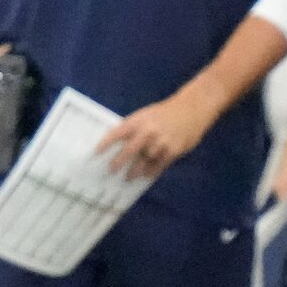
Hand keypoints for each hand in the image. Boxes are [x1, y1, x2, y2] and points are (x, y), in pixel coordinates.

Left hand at [96, 88, 216, 180]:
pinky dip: (152, 171)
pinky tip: (145, 176)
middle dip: (118, 162)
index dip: (105, 144)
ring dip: (135, 170)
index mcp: (137, 121)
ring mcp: (161, 142)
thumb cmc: (163, 113)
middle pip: (129, 150)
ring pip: (144, 160)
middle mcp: (148, 132)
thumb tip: (116, 142)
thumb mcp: (144, 115)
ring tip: (128, 177)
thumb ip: (132, 128)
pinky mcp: (173, 150)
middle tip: (110, 170)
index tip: (95, 153)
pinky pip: (159, 164)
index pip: (116, 133)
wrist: (191, 109)